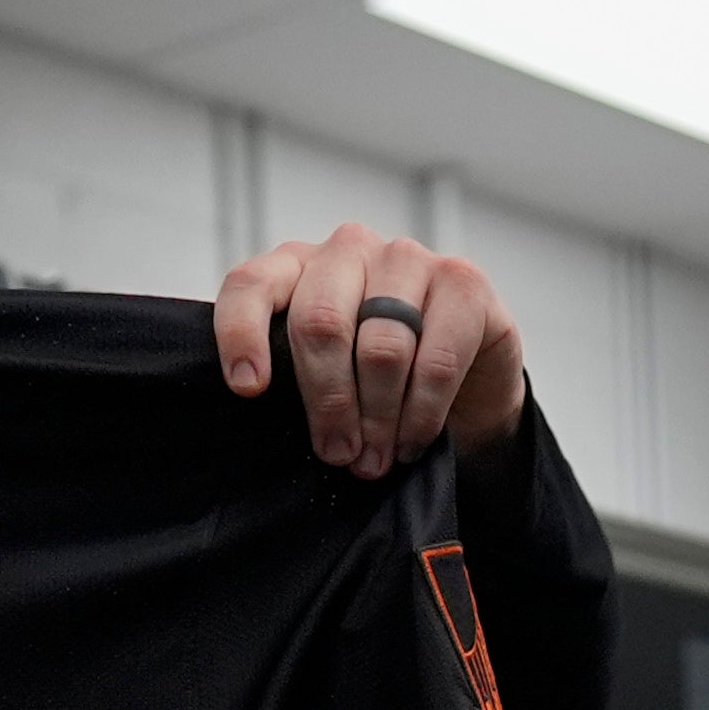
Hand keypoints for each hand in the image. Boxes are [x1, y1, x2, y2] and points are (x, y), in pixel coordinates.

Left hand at [213, 223, 525, 478]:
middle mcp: (348, 250)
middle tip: (337, 453)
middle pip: (320, 322)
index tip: (248, 388)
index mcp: (296, 267)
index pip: (252, 284)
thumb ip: (292, 377)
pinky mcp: (462, 281)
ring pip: (380, 348)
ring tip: (376, 459)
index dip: (242, 334)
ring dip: (378, 418)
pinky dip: (421, 415)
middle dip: (328, 401)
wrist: (466, 381)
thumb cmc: (374, 379)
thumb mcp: (322, 374)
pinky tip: (411, 442)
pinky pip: (437, 361)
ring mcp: (407, 258)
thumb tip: (266, 418)